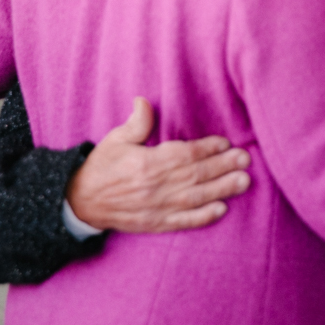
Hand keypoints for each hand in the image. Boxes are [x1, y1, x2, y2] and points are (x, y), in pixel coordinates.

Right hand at [66, 97, 251, 232]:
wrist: (78, 203)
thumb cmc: (101, 167)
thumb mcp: (115, 140)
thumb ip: (136, 122)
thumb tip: (144, 101)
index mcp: (146, 163)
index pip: (184, 154)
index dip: (207, 148)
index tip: (226, 142)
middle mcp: (154, 186)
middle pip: (195, 175)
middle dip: (223, 166)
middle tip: (246, 159)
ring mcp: (156, 207)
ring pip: (195, 198)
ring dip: (221, 189)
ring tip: (243, 181)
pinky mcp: (154, 223)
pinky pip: (182, 221)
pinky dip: (202, 217)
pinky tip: (221, 210)